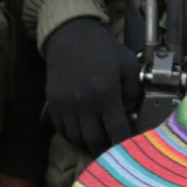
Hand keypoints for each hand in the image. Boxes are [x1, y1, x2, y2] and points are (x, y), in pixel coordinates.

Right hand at [41, 16, 141, 154]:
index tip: (128, 148)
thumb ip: (133, 89)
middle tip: (113, 152)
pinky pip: (61, 129)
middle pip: (94, 139)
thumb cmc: (102, 48)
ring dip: (88, 145)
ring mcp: (66, 104)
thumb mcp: (128, 63)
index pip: (116, 129)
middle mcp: (84, 102)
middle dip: (105, 149)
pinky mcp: (53, 102)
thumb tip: (131, 111)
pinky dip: (72, 136)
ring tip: (97, 146)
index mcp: (105, 92)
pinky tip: (81, 135)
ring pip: (76, 137)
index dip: (123, 143)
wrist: (70, 34)